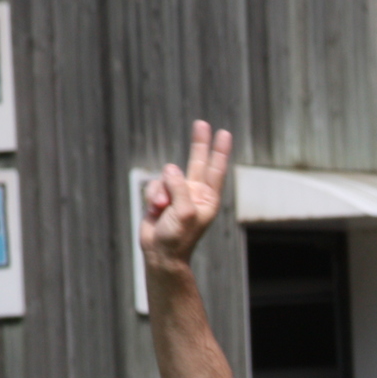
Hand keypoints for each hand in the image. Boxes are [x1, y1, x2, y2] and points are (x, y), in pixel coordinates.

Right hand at [140, 120, 231, 268]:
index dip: (219, 151)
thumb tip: (171, 168)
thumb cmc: (177, 238)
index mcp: (208, 199)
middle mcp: (195, 194)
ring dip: (161, 192)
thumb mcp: (183, 213)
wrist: (160, 253)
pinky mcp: (162, 197)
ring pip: (167, 176)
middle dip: (199, 144)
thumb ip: (179, 188)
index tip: (225, 134)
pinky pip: (154, 185)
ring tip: (162, 209)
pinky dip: (151, 196)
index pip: (215, 170)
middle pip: (198, 162)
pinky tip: (154, 210)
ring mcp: (178, 194)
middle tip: (202, 124)